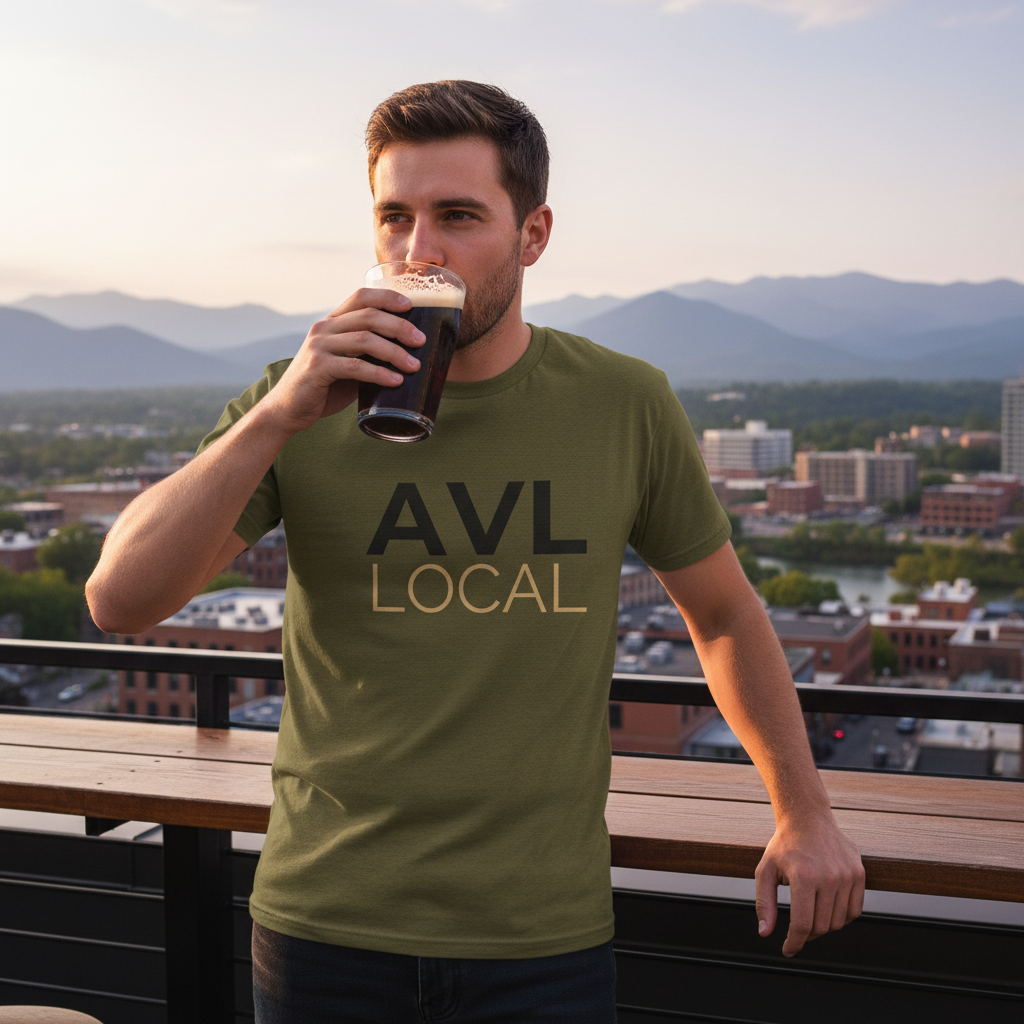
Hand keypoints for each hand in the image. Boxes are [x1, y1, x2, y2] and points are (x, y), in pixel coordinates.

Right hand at [261, 287, 426, 436]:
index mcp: (332, 322)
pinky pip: (355, 366)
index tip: (410, 305)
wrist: (288, 409)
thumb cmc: (324, 387)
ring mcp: (318, 346)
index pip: (360, 297)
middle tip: (421, 341)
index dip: (387, 297)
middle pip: (368, 316)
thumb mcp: (348, 364)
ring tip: (414, 365)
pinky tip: (395, 381)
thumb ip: (369, 355)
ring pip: (364, 339)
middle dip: (399, 327)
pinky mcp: (317, 368)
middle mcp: (324, 329)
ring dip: (394, 352)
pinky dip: (379, 373)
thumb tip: (409, 355)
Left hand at [755, 812, 864, 956]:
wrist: (808, 818)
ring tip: (810, 916)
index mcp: (803, 876)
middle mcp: (828, 877)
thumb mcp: (765, 871)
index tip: (788, 950)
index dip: (794, 943)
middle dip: (806, 935)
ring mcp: (847, 875)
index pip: (803, 924)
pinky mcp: (859, 874)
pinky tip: (827, 910)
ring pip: (838, 922)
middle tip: (797, 930)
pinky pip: (854, 911)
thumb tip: (765, 933)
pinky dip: (841, 918)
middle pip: (821, 926)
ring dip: (823, 927)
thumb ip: (764, 903)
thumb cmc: (783, 846)